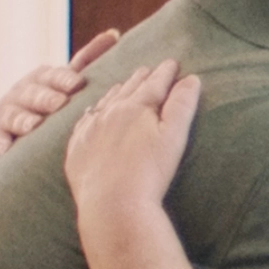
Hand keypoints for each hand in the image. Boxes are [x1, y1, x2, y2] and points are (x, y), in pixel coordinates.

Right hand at [0, 28, 119, 163]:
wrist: (25, 144)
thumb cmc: (53, 109)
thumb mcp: (68, 86)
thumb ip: (87, 62)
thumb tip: (114, 34)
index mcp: (42, 79)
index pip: (53, 76)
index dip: (63, 79)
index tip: (77, 84)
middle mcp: (21, 93)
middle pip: (33, 93)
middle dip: (45, 97)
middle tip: (59, 103)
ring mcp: (6, 115)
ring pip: (13, 115)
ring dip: (23, 119)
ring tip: (33, 126)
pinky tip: (5, 149)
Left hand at [65, 60, 204, 222]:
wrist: (112, 206)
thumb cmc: (149, 174)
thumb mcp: (173, 138)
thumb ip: (182, 106)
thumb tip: (191, 79)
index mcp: (136, 107)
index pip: (154, 83)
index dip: (165, 72)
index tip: (172, 62)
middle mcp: (109, 113)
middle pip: (128, 89)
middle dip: (141, 77)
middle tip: (149, 69)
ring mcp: (90, 130)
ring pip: (104, 102)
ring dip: (116, 92)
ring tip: (123, 86)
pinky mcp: (77, 150)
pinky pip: (82, 123)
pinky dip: (91, 113)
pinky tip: (92, 114)